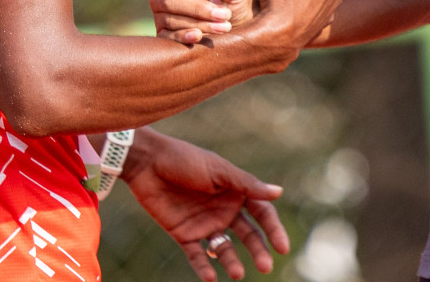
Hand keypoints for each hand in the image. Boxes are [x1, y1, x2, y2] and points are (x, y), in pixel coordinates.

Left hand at [122, 129, 289, 281]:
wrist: (147, 163)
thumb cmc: (185, 159)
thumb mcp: (218, 170)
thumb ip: (246, 185)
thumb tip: (279, 192)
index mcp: (236, 192)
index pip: (262, 214)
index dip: (274, 230)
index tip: (282, 247)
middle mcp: (224, 210)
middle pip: (248, 235)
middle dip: (258, 251)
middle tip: (265, 267)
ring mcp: (205, 224)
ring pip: (224, 248)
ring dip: (232, 261)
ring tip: (237, 274)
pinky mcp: (184, 234)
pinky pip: (197, 255)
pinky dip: (204, 267)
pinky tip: (211, 277)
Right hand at [151, 0, 257, 44]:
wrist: (233, 25)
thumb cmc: (230, 0)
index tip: (220, 0)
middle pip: (170, 0)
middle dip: (199, 9)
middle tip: (225, 16)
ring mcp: (161, 17)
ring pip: (171, 20)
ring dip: (199, 24)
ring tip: (223, 27)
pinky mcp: (163, 36)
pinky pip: (168, 37)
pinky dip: (184, 37)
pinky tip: (199, 37)